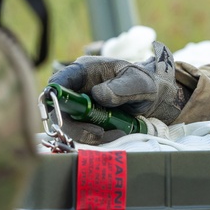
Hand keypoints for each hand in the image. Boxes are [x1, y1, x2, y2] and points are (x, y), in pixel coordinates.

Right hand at [49, 42, 188, 129]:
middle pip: (59, 108)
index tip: (64, 113)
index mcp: (85, 70)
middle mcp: (78, 88)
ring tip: (112, 134)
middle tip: (97, 133)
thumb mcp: (139, 82)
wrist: (154, 97)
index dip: (55, 96)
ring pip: (69, 124)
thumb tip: (98, 95)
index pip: (59, 81)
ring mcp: (81, 105)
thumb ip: (122, 87)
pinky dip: (96, 138)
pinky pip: (83, 132)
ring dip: (87, 134)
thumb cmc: (144, 83)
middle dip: (73, 124)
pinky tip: (114, 134)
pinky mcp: (87, 120)